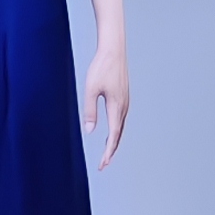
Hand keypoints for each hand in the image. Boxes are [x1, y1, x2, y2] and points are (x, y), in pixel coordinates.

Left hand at [83, 39, 128, 168]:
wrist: (114, 50)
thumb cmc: (101, 67)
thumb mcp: (90, 89)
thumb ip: (90, 111)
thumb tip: (89, 131)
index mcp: (116, 106)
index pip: (113, 136)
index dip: (107, 152)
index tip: (102, 164)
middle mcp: (123, 106)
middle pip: (119, 135)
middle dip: (111, 151)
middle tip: (103, 164)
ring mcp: (125, 101)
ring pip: (121, 127)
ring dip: (114, 141)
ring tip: (106, 152)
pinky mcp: (123, 97)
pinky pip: (121, 119)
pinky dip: (116, 130)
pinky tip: (111, 131)